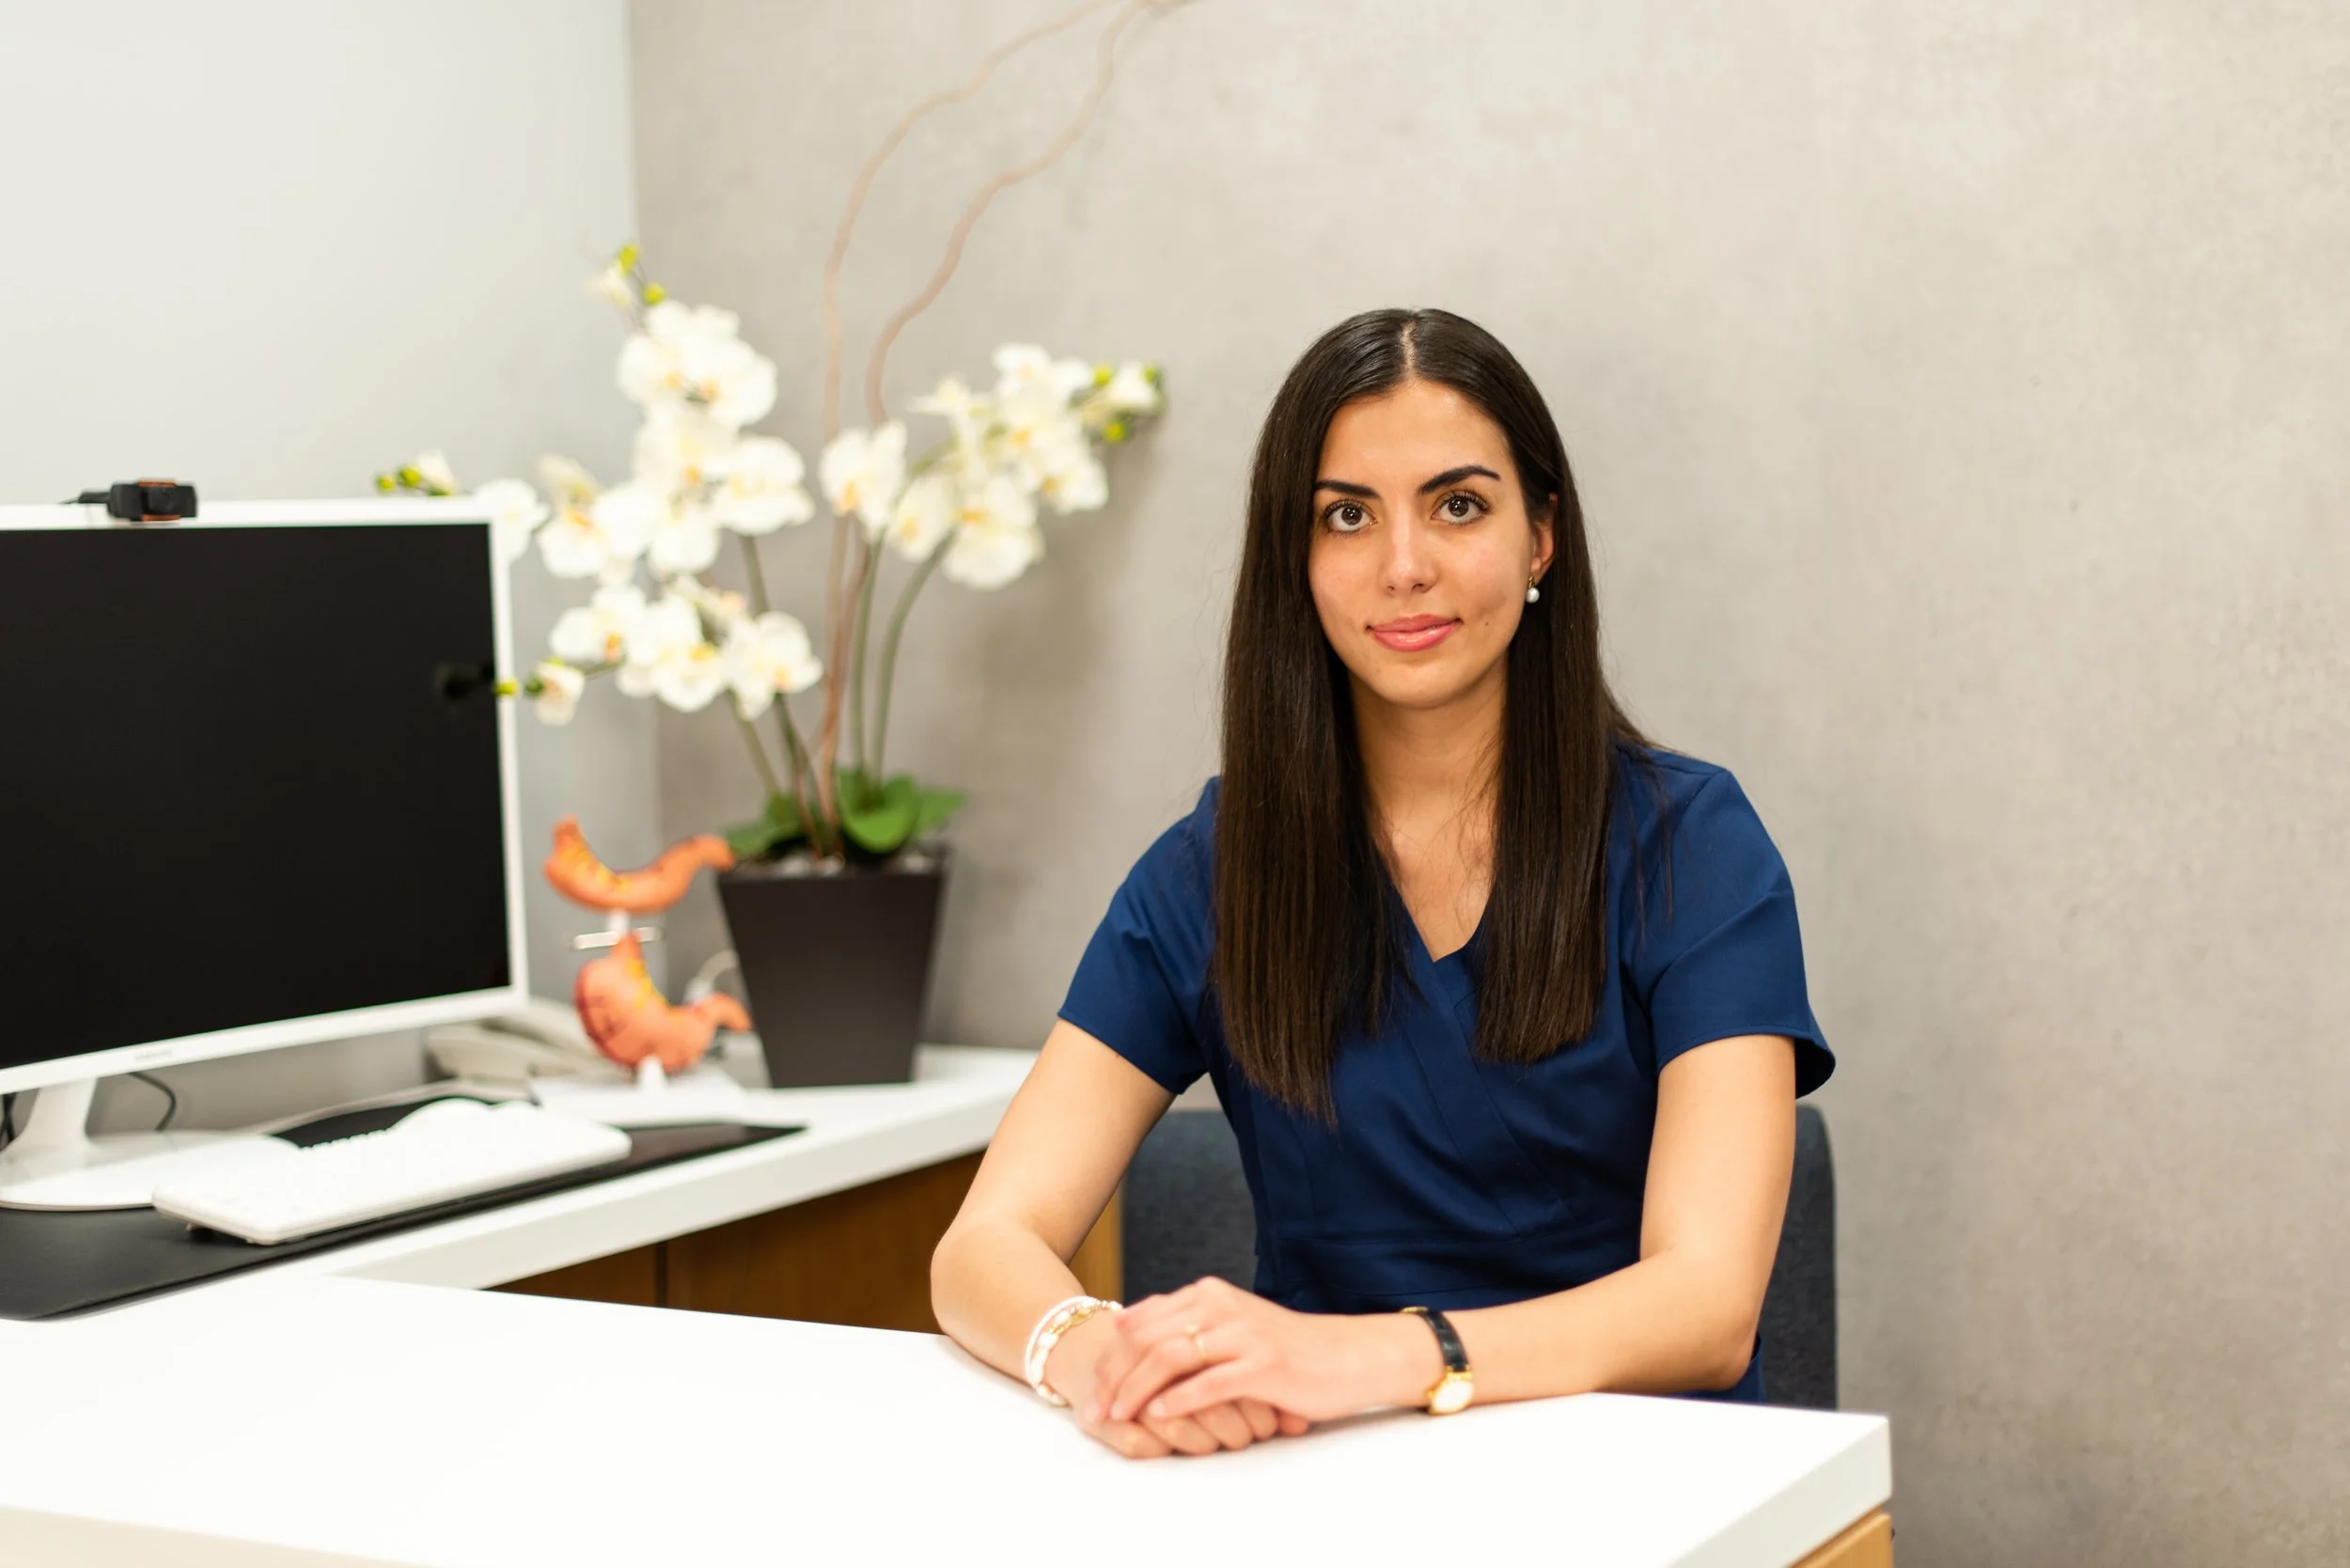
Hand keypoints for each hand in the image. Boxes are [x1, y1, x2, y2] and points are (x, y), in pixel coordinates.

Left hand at [1046, 1309, 1310, 1458]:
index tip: (1092, 1389)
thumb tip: (1123, 1322)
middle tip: (1095, 1410)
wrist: (1348, 1356)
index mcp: (1208, 1294)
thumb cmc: (1285, 1349)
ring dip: (1136, 1389)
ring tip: (1119, 1415)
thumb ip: (1182, 1321)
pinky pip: (1208, 1383)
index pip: (1141, 1322)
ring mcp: (1242, 1334)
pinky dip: (1177, 1400)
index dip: (1110, 1356)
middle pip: (1147, 1338)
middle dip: (1114, 1376)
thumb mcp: (1230, 1325)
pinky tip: (1159, 1416)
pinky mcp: (1262, 1365)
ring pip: (1170, 1357)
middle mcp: (1220, 1306)